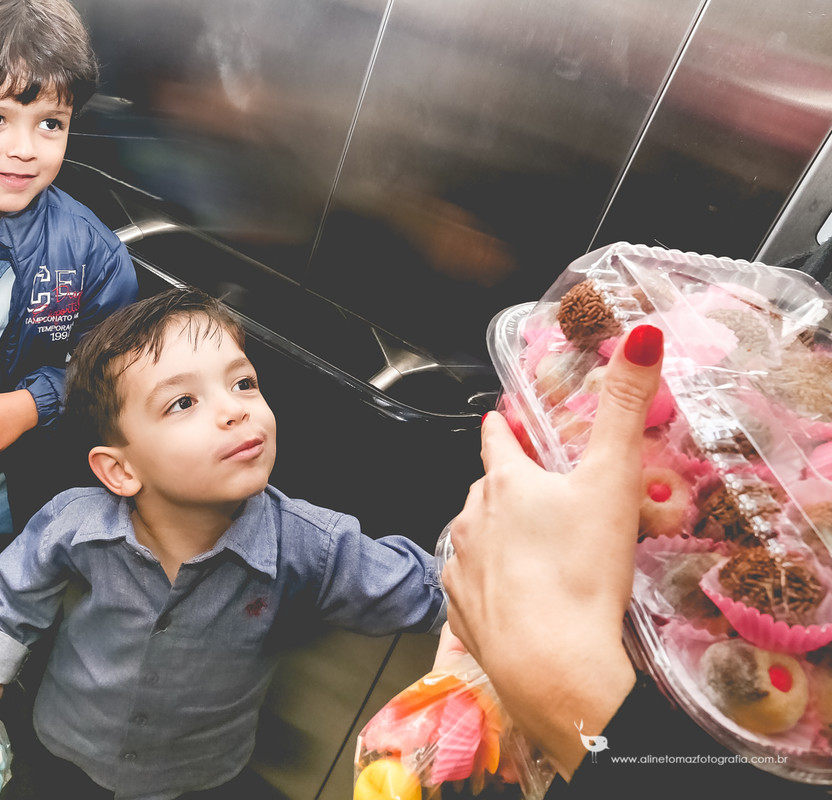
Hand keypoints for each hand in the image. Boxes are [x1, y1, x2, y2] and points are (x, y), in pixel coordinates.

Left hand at [442, 325, 662, 778]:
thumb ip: (625, 408)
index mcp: (505, 483)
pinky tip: (514, 597)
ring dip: (496, 536)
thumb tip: (639, 335)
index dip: (501, 427)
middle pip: (485, 491)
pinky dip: (490, 585)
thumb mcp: (614, 480)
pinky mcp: (460, 614)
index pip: (496, 441)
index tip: (496, 418)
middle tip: (537, 497)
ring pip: (475, 538)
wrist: (553, 664)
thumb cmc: (581, 570)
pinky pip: (471, 588)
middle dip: (506, 488)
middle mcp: (471, 519)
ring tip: (530, 550)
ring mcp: (460, 568)